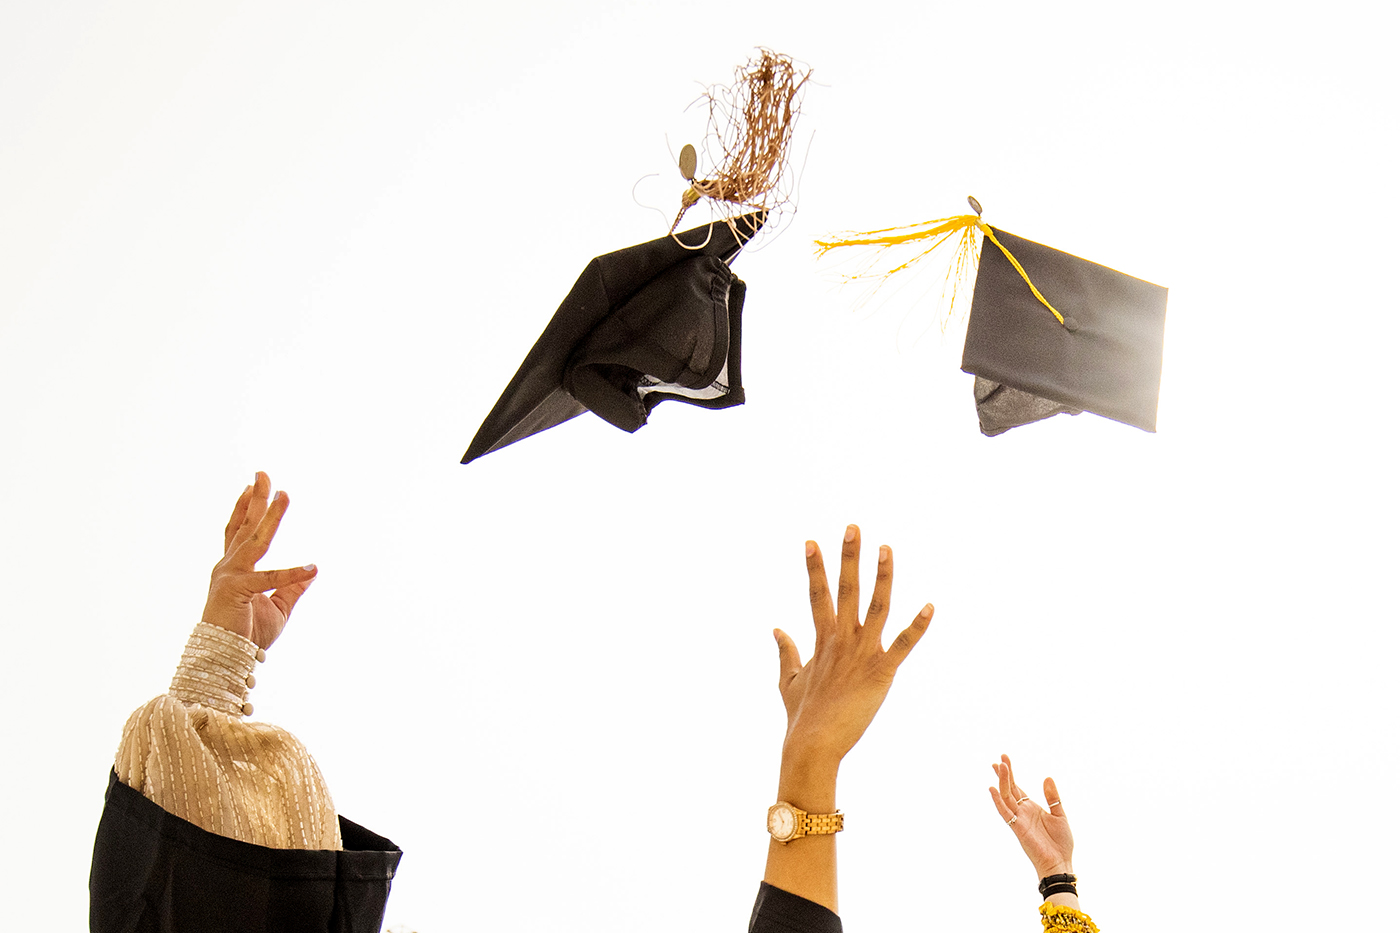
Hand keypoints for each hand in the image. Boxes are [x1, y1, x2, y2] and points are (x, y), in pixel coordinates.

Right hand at [202, 472, 317, 650]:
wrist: (225, 660)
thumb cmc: (246, 635)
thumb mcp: (277, 606)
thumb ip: (292, 587)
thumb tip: (313, 571)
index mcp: (233, 570)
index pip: (238, 532)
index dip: (245, 508)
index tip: (251, 486)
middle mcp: (227, 567)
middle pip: (244, 526)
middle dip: (255, 499)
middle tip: (263, 474)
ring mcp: (229, 576)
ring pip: (255, 540)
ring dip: (270, 516)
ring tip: (284, 494)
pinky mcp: (237, 590)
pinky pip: (270, 579)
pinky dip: (292, 574)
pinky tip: (312, 568)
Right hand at [774, 524, 932, 766]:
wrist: (812, 745)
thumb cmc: (801, 717)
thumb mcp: (788, 681)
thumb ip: (786, 651)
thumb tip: (776, 628)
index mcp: (822, 641)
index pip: (817, 595)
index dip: (814, 567)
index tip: (810, 541)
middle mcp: (841, 640)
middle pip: (845, 590)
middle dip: (848, 557)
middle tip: (853, 527)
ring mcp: (861, 654)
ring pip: (875, 607)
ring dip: (882, 576)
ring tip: (886, 548)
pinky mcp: (881, 672)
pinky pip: (903, 645)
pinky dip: (918, 626)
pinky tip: (931, 606)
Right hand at [988, 754, 1074, 877]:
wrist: (1060, 862)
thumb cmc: (1060, 843)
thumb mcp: (1059, 815)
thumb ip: (1053, 797)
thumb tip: (1047, 777)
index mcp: (1031, 807)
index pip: (1017, 787)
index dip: (1010, 774)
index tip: (1004, 759)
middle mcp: (1022, 811)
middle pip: (1009, 789)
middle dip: (1004, 774)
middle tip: (999, 759)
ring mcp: (1018, 819)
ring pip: (1006, 797)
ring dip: (1002, 782)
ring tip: (999, 766)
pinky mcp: (1017, 828)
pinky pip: (1005, 813)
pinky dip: (998, 801)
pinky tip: (993, 789)